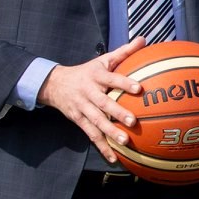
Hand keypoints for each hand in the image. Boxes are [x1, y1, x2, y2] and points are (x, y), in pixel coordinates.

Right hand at [36, 36, 146, 163]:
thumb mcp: (102, 60)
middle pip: (103, 103)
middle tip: (133, 122)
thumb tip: (144, 39)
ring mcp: (82, 108)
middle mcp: (88, 92)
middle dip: (117, 113)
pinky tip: (115, 158)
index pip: (111, 78)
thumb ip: (124, 52)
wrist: (54, 84)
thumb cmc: (87, 71)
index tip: (139, 89)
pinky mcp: (78, 120)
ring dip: (110, 133)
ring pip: (96, 122)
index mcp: (96, 76)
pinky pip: (91, 135)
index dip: (124, 83)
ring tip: (125, 142)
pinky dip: (102, 147)